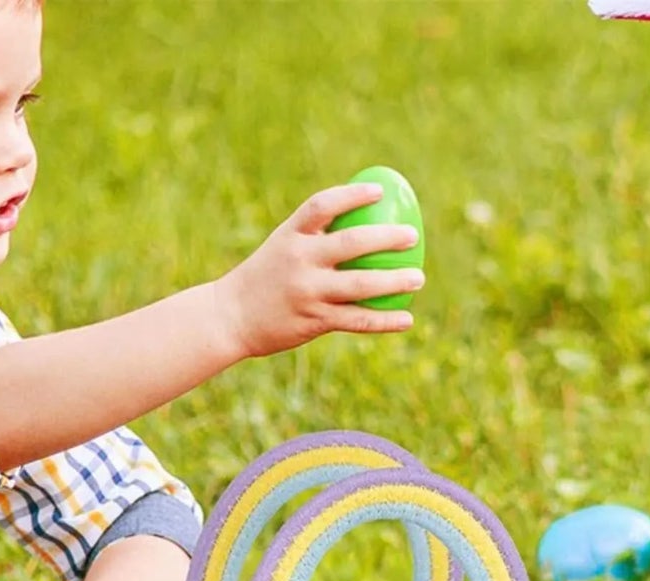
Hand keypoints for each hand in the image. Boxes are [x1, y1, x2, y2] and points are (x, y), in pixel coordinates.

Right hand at [214, 184, 423, 356]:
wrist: (231, 316)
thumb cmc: (265, 278)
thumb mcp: (282, 248)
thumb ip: (313, 237)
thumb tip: (360, 223)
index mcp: (290, 234)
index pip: (323, 206)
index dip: (353, 195)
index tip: (381, 191)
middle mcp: (299, 260)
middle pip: (351, 243)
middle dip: (386, 237)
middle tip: (412, 236)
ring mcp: (308, 291)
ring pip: (360, 284)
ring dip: (394, 281)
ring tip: (418, 277)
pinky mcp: (314, 321)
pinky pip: (357, 320)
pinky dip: (384, 320)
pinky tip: (407, 319)